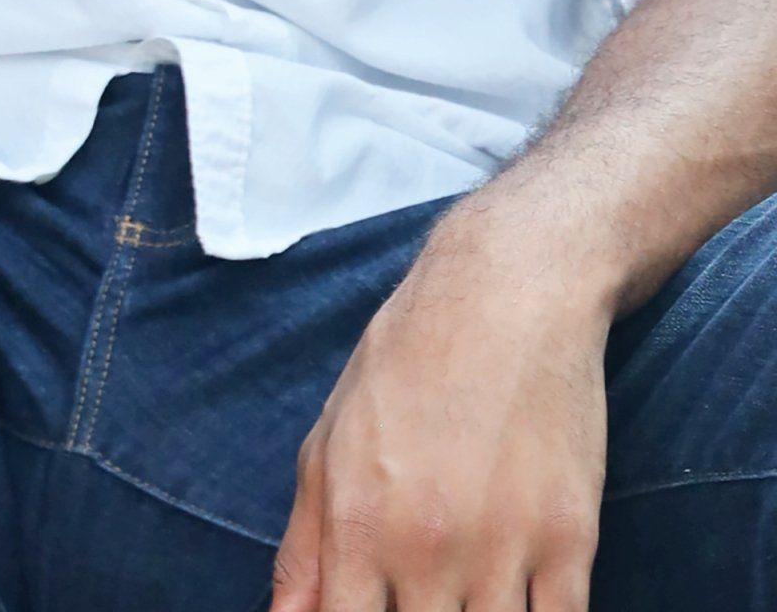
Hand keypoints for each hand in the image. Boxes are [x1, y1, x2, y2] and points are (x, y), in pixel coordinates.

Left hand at [269, 205, 609, 610]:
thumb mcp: (330, 440)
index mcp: (358, 523)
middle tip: (420, 599)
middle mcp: (427, 546)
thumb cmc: (406, 363)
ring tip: (464, 595)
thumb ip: (304, 547)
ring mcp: (503, 549)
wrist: (508, 295)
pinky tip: (519, 602)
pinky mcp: (571, 542)